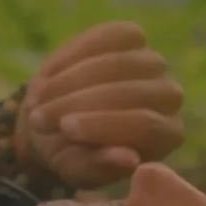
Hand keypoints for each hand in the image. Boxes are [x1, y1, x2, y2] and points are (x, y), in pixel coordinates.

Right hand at [14, 21, 184, 189]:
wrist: (57, 119)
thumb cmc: (72, 151)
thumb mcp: (80, 170)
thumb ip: (101, 168)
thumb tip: (128, 159)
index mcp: (167, 134)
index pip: (146, 124)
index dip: (105, 124)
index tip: (65, 127)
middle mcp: (168, 96)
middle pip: (132, 92)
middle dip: (79, 102)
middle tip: (40, 117)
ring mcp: (151, 62)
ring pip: (116, 63)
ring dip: (69, 81)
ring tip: (37, 100)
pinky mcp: (129, 36)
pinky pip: (102, 38)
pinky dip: (70, 56)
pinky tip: (47, 75)